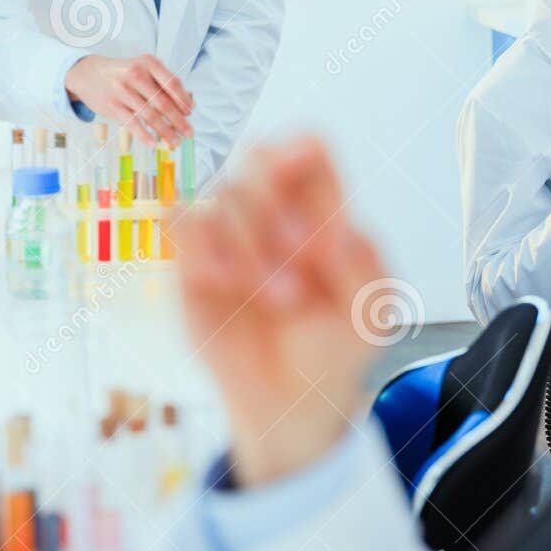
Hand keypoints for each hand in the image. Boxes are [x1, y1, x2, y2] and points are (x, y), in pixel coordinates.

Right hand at [66, 53, 193, 144]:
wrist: (88, 73)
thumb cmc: (123, 73)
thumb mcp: (143, 69)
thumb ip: (163, 84)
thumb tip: (187, 105)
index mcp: (148, 63)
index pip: (172, 83)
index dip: (184, 100)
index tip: (190, 113)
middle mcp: (136, 74)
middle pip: (164, 103)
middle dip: (179, 121)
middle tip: (189, 133)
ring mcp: (123, 90)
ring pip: (150, 116)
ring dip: (166, 132)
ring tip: (175, 142)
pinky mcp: (113, 105)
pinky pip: (133, 123)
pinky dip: (144, 135)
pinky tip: (153, 143)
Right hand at [173, 138, 383, 486]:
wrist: (292, 401)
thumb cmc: (334, 346)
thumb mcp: (370, 317)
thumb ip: (367, 272)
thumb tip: (346, 233)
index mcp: (322, 209)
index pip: (307, 150)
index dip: (299, 149)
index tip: (298, 173)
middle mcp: (272, 211)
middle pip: (256, 155)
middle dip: (276, 199)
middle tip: (302, 253)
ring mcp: (228, 233)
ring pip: (221, 193)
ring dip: (251, 242)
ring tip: (283, 298)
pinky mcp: (191, 261)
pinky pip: (179, 222)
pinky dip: (201, 245)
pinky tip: (228, 283)